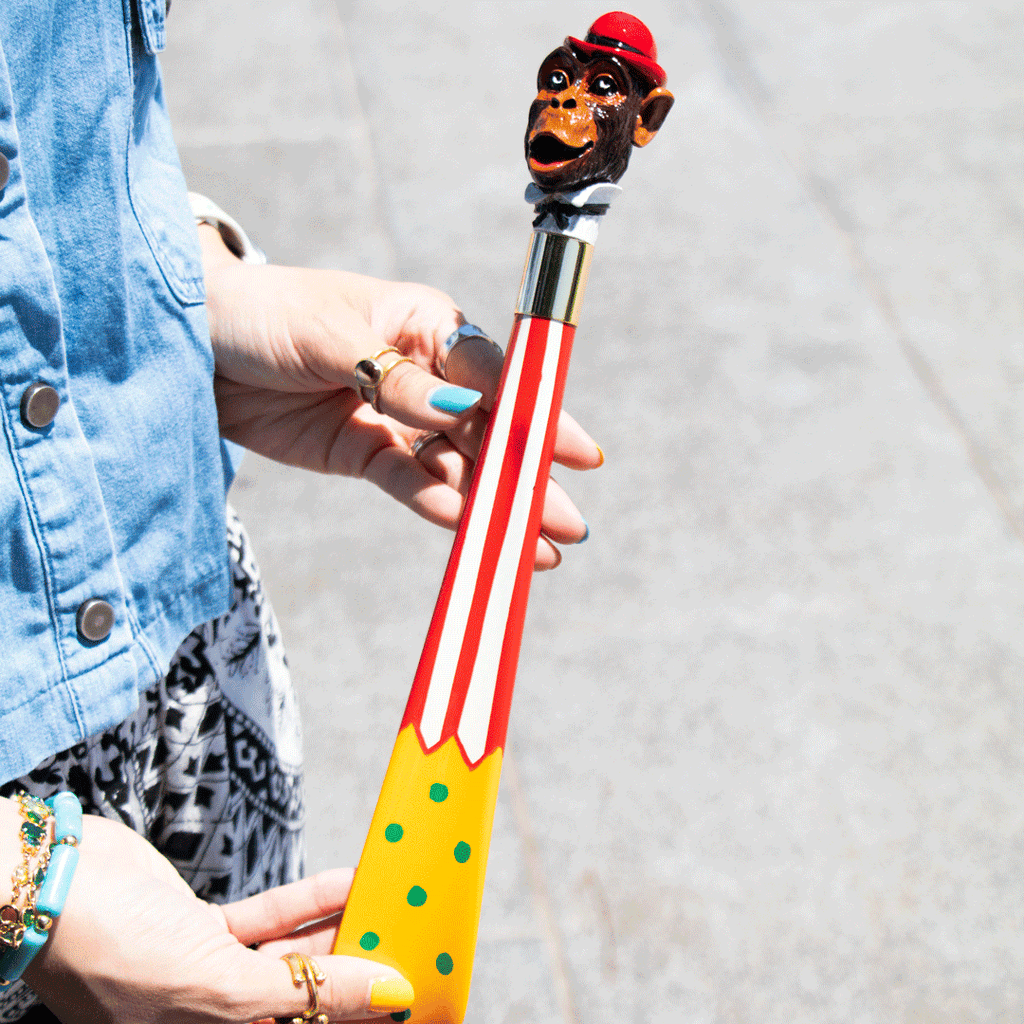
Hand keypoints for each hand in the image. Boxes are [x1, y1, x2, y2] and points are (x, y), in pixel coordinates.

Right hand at [23, 810, 408, 1022]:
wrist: (53, 888)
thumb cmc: (114, 956)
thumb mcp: (221, 988)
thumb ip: (307, 992)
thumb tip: (388, 995)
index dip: (356, 1019)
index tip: (409, 996)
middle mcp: (212, 1018)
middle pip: (305, 1000)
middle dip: (355, 974)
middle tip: (406, 942)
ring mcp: (207, 972)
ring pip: (292, 957)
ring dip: (338, 931)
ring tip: (387, 906)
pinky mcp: (202, 928)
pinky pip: (269, 918)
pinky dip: (308, 899)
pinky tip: (347, 879)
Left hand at [200, 227, 601, 569]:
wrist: (194, 346)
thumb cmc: (264, 314)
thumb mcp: (328, 336)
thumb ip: (394, 378)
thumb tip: (458, 411)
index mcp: (426, 325)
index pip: (496, 374)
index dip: (540, 414)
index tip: (581, 454)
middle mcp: (425, 374)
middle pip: (488, 430)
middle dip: (529, 477)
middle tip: (572, 526)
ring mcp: (397, 418)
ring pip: (457, 467)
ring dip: (494, 506)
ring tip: (534, 550)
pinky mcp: (364, 454)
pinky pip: (409, 485)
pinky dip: (438, 508)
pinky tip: (470, 532)